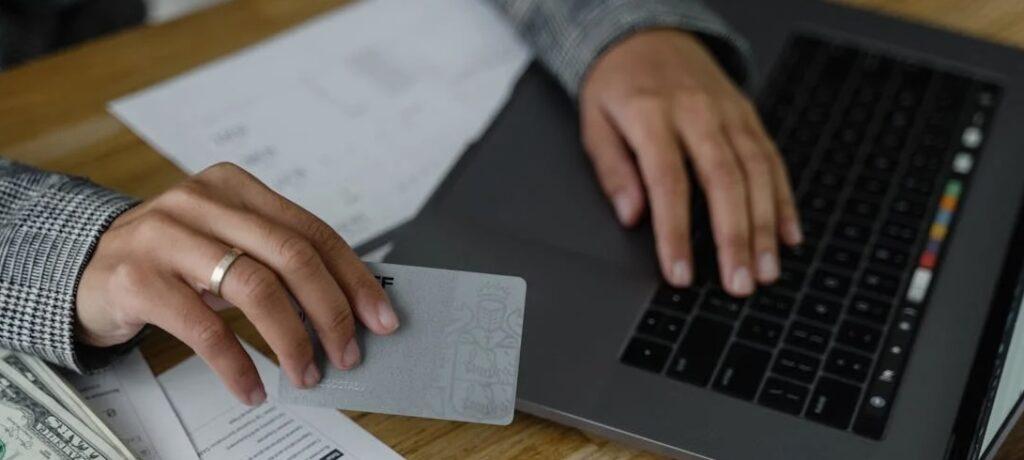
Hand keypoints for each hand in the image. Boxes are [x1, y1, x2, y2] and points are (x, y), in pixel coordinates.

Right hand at [76, 163, 398, 404]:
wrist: (84, 266)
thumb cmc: (171, 259)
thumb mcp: (225, 243)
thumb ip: (276, 260)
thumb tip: (345, 307)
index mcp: (236, 188)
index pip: (312, 232)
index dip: (353, 278)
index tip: (380, 317)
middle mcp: (202, 202)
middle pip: (291, 255)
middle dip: (330, 311)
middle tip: (349, 353)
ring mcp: (166, 236)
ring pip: (254, 287)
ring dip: (291, 339)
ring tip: (306, 373)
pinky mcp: (136, 278)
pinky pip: (203, 328)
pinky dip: (236, 364)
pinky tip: (253, 387)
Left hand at [580, 30, 801, 296]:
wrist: (647, 37)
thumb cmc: (617, 88)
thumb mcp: (595, 124)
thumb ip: (612, 170)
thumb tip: (631, 216)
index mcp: (651, 114)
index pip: (668, 182)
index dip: (675, 233)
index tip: (680, 274)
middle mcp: (697, 112)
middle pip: (723, 180)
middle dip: (735, 238)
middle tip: (739, 283)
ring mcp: (729, 112)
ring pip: (756, 172)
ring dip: (765, 227)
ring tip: (766, 271)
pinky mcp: (749, 115)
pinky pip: (772, 159)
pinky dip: (784, 200)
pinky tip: (788, 236)